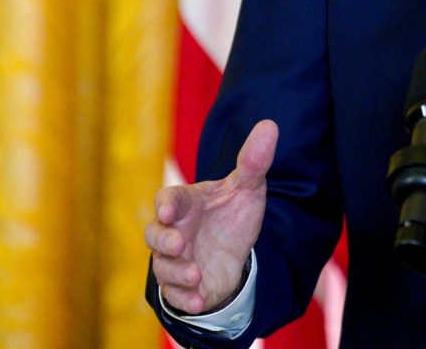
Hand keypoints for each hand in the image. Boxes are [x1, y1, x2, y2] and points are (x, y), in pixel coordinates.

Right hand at [146, 120, 277, 314]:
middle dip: (163, 240)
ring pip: (163, 267)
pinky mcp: (182, 286)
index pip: (168, 198)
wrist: (236, 251)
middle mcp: (174, 231)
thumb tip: (271, 125)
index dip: (166, 203)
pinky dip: (183, 299)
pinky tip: (198, 300)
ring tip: (195, 275)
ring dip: (176, 273)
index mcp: (185, 203)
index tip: (168, 209)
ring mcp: (175, 260)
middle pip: (154, 234)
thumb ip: (254, 161)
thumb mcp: (247, 188)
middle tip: (179, 244)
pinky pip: (173, 295)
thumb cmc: (232, 213)